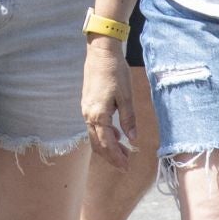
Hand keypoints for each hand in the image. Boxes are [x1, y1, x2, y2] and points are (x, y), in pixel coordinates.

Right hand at [82, 40, 136, 170]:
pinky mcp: (87, 104)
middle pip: (97, 143)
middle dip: (111, 156)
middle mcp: (88, 114)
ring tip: (123, 153)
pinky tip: (116, 135)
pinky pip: (93, 126)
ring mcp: (86, 109)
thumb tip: (132, 139)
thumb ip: (128, 119)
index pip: (107, 143)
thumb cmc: (115, 72)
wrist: (100, 52)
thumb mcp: (126, 96)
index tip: (126, 167)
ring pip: (94, 136)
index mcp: (98, 114)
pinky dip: (103, 135)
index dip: (116, 157)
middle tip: (124, 166)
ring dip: (107, 147)